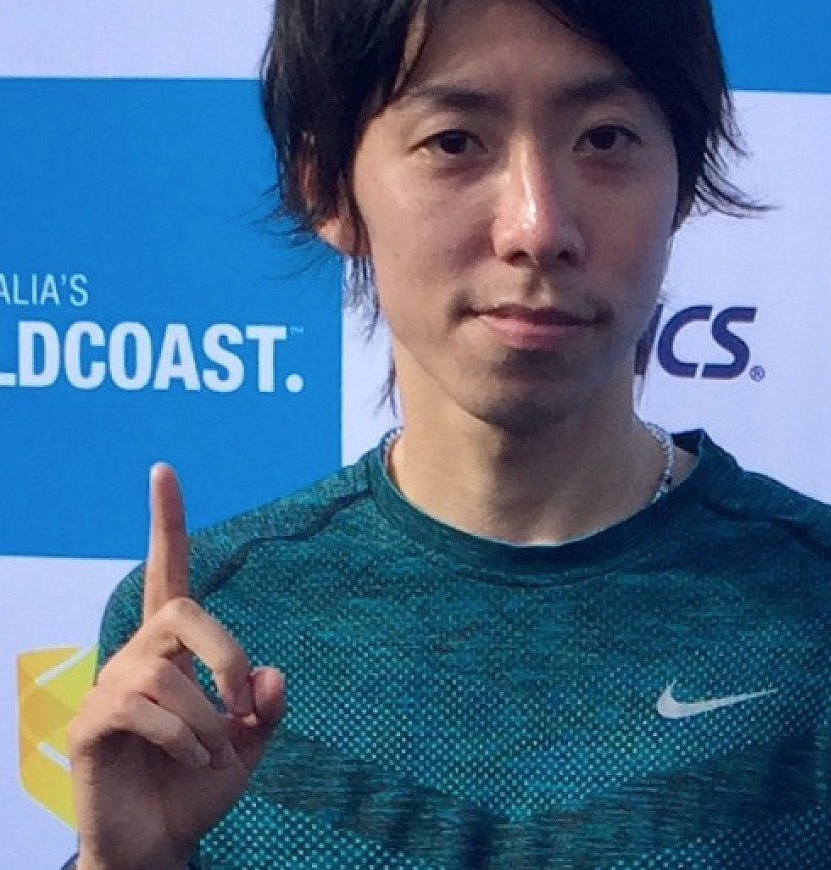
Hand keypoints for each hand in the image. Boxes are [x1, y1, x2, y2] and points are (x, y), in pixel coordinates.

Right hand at [69, 464, 286, 869]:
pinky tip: (191, 763)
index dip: (168, 521)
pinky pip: (143, 708)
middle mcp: (139, 655)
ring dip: (207, 723)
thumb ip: (267, 704)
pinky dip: (185, 739)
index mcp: (175, 648)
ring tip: (212, 755)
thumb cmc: (201, 785)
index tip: (163, 470)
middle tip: (243, 706)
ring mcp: (109, 687)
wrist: (161, 845)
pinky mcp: (90, 724)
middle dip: (225, 654)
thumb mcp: (252, 742)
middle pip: (184, 612)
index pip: (169, 570)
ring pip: (169, 674)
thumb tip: (269, 673)